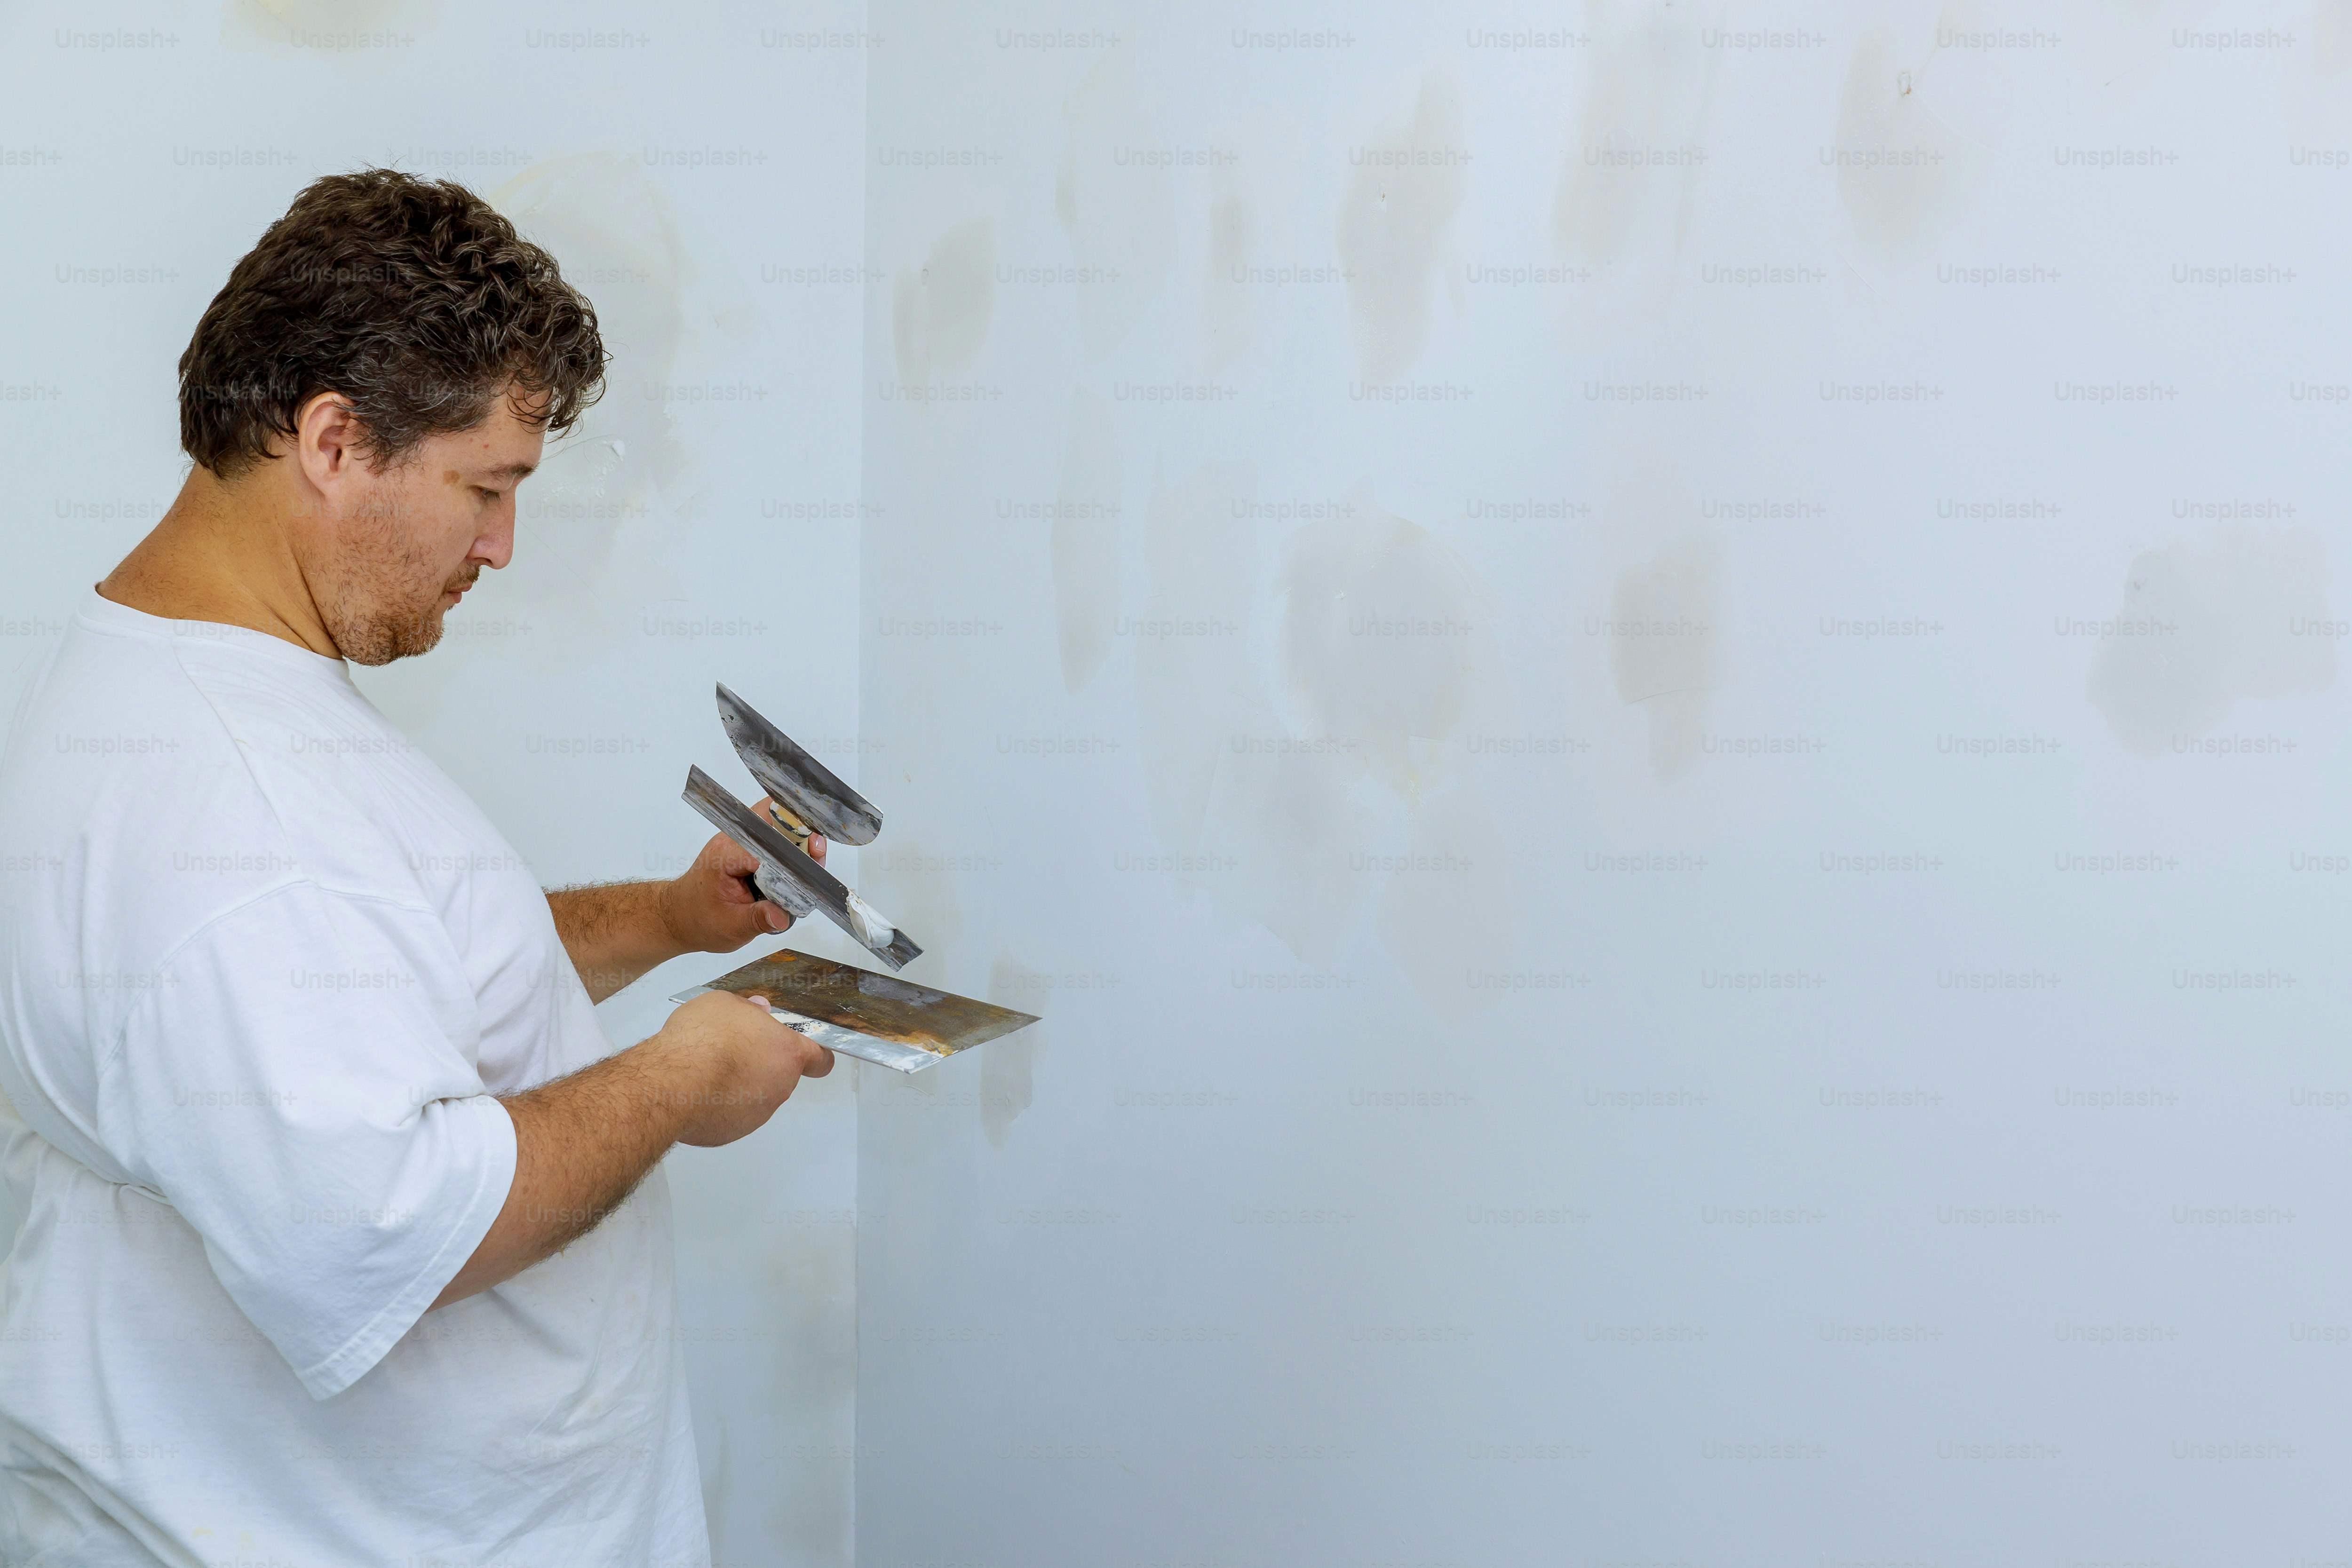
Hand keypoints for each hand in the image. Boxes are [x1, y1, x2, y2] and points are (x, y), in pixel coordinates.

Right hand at [650, 990, 834, 1147]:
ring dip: (738, 1086)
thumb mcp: (724, 1004)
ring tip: (707, 1072)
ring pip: (754, 1097)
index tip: (800, 1050)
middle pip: (780, 1076)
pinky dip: (719, 1106)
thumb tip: (758, 1012)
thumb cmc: (703, 1039)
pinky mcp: (731, 1133)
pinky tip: (696, 1093)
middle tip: (732, 1050)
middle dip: (761, 1064)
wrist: (671, 1084)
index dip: (813, 1054)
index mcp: (787, 1054)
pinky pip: (730, 1115)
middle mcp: (779, 1088)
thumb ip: (748, 1010)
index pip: (820, 1059)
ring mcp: (756, 1115)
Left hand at [660, 797, 826, 954]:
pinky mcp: (745, 847)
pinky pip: (772, 835)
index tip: (813, 860)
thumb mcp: (730, 927)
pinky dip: (790, 844)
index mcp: (726, 856)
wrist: (677, 916)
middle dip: (800, 832)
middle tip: (818, 851)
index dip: (793, 851)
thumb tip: (782, 917)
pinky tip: (804, 859)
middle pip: (773, 819)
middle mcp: (732, 840)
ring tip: (815, 855)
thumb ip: (758, 920)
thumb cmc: (698, 920)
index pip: (765, 844)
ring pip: (775, 823)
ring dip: (798, 837)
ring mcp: (738, 840)